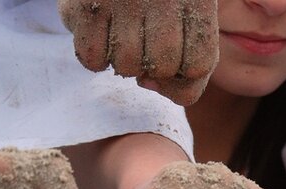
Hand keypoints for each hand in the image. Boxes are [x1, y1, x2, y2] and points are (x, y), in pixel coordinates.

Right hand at [57, 0, 218, 104]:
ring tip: (122, 35)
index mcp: (197, 0)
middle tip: (144, 42)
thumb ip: (190, 62)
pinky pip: (91, 58)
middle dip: (154, 66)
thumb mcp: (190, 17)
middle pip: (162, 68)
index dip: (185, 76)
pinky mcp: (86, 5)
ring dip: (123, 62)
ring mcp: (122, 0)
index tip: (176, 58)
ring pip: (127, 66)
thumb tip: (145, 83)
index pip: (199, 66)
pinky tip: (100, 36)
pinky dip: (94, 58)